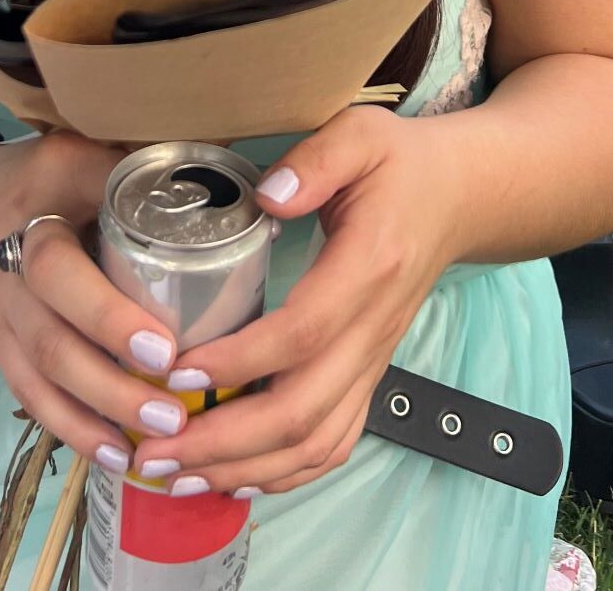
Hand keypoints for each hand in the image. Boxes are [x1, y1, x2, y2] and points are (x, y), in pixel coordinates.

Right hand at [0, 130, 193, 474]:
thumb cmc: (33, 180)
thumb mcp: (75, 153)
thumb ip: (135, 170)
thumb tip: (233, 188)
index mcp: (36, 216)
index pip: (63, 267)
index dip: (109, 315)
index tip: (165, 347)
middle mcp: (13, 275)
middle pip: (54, 338)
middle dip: (115, 381)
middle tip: (176, 409)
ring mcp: (4, 321)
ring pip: (47, 378)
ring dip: (104, 413)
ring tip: (164, 437)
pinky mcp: (2, 354)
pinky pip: (35, 400)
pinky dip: (76, 432)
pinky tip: (120, 457)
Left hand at [132, 108, 460, 496]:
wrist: (457, 200)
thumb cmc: (398, 165)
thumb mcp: (361, 135)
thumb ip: (318, 159)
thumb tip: (268, 196)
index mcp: (367, 268)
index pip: (302, 332)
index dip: (239, 361)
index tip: (176, 372)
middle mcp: (372, 329)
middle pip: (302, 409)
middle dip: (224, 440)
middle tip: (156, 451)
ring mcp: (372, 360)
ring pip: (316, 441)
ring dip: (246, 468)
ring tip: (179, 476)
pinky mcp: (367, 375)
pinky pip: (333, 442)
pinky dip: (285, 473)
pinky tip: (234, 477)